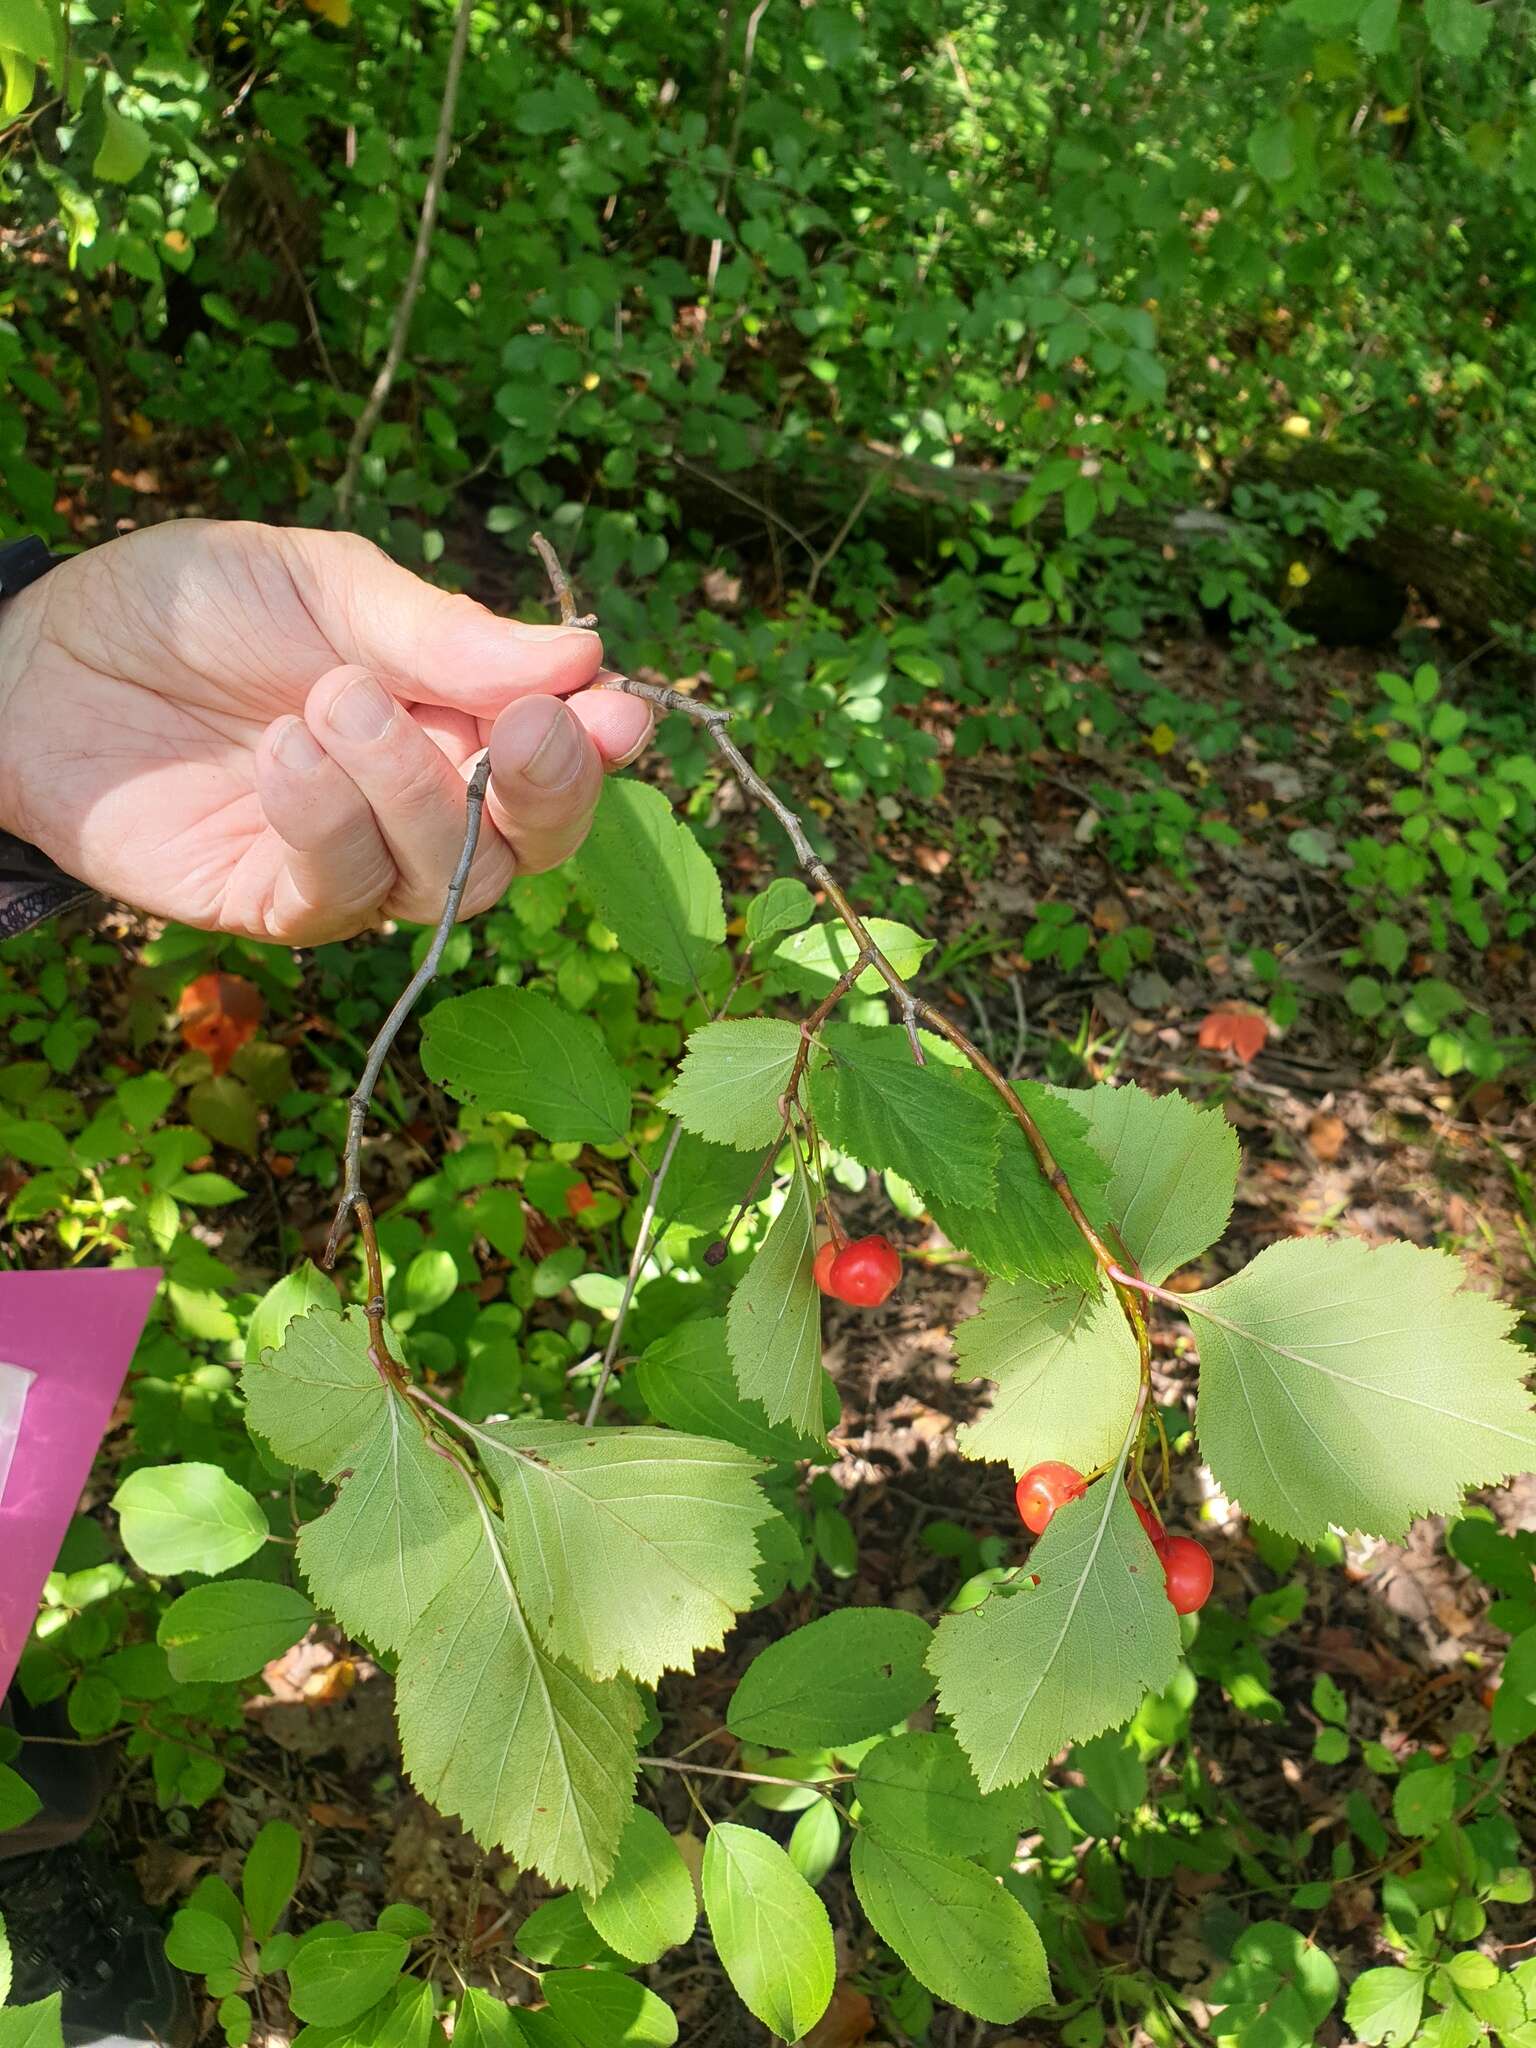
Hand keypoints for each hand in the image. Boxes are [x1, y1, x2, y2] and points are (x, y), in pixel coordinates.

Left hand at [0, 521, 651, 943]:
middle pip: (531, 841)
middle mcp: (419, 801)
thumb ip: (441, 635)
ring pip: (450, 880)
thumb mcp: (322, 586)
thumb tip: (581, 657)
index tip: (614, 707)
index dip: (596, 746)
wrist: (38, 656)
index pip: (556, 756)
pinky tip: (285, 751)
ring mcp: (353, 862)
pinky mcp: (276, 905)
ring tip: (334, 696)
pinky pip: (342, 896)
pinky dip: (328, 824)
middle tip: (523, 726)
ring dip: (413, 791)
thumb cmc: (189, 608)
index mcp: (451, 715)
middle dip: (543, 790)